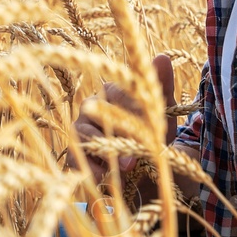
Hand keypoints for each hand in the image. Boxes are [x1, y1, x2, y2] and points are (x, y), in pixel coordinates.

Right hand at [72, 51, 175, 181]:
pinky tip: (112, 179)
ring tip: (129, 167)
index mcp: (112, 92)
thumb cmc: (153, 138)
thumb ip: (162, 87)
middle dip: (120, 131)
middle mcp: (91, 107)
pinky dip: (94, 170)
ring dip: (108, 151)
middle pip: (96, 111)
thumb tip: (162, 57)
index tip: (151, 125)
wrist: (146, 175)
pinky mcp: (74, 154)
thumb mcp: (163, 116)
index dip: (133, 108)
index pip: (117, 92)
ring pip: (85, 134)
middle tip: (141, 146)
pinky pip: (76, 158)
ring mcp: (79, 130)